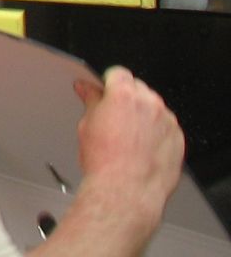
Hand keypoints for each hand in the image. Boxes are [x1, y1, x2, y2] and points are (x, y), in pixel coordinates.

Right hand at [74, 66, 183, 221]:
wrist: (126, 191)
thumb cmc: (106, 162)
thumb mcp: (87, 124)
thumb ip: (90, 100)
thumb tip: (85, 89)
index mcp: (124, 95)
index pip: (118, 73)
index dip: (108, 83)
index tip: (104, 92)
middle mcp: (150, 104)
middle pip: (138, 88)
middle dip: (127, 98)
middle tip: (114, 117)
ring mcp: (167, 122)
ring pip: (154, 107)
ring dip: (144, 114)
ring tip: (130, 136)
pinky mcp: (178, 139)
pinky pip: (166, 127)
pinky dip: (157, 132)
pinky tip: (143, 147)